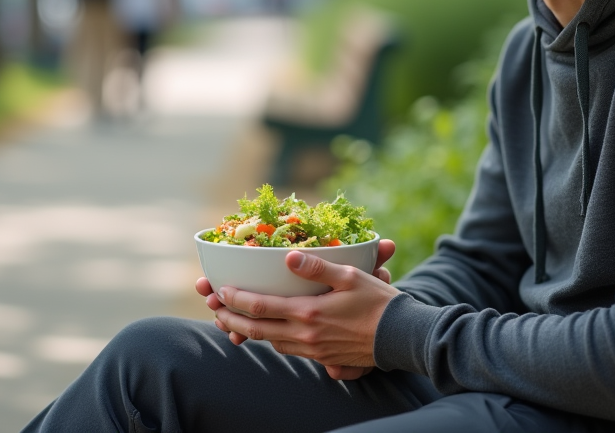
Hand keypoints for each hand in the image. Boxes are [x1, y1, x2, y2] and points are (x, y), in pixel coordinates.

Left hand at [194, 239, 397, 375]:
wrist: (401, 337)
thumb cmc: (378, 302)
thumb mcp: (350, 276)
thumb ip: (318, 266)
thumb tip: (289, 256)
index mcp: (308, 312)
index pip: (261, 307)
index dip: (236, 300)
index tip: (220, 290)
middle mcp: (305, 335)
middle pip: (257, 330)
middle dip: (231, 319)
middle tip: (214, 310)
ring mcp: (313, 349)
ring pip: (271, 342)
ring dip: (249, 332)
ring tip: (233, 322)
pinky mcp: (322, 357)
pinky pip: (288, 349)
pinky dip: (271, 339)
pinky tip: (270, 332)